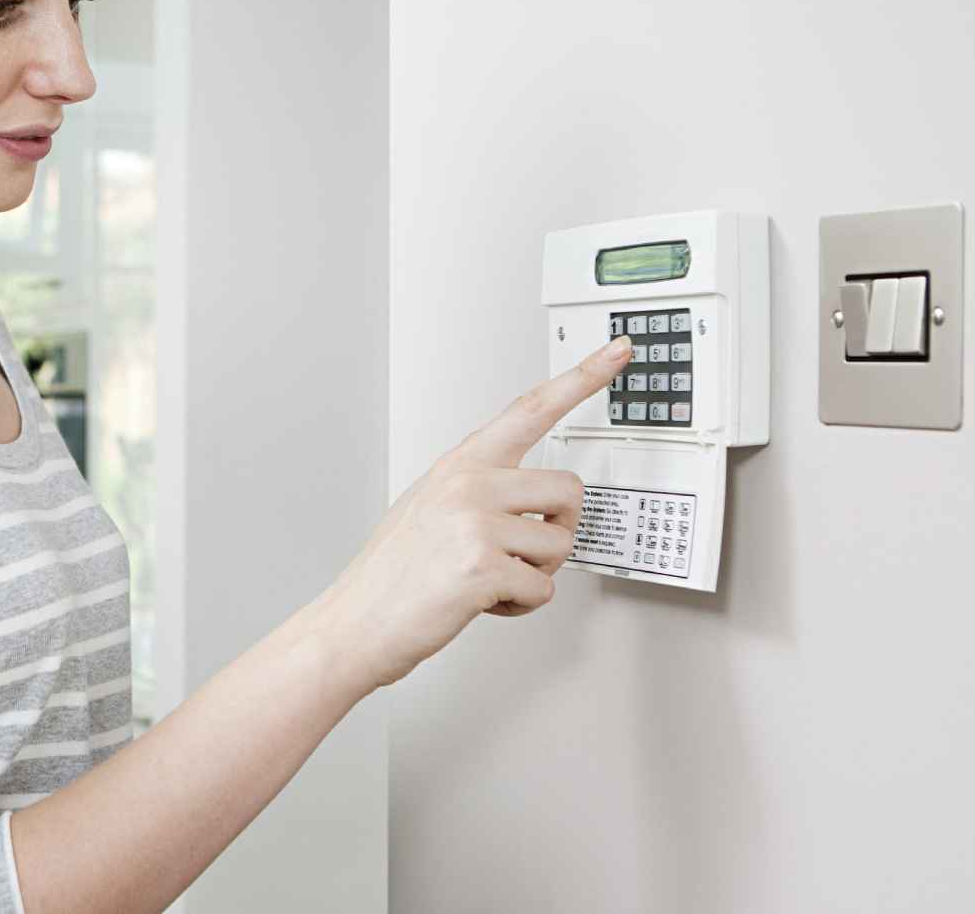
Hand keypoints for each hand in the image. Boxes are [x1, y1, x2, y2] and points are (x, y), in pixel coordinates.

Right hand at [309, 335, 632, 693]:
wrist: (356, 622)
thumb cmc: (391, 572)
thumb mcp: (428, 503)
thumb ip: (479, 484)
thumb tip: (530, 493)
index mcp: (461, 463)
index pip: (532, 409)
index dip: (583, 377)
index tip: (618, 351)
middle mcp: (470, 484)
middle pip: (569, 489)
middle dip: (558, 529)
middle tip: (522, 551)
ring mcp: (476, 523)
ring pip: (560, 545)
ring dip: (534, 573)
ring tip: (489, 578)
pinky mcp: (483, 568)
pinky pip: (542, 589)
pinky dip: (520, 605)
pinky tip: (483, 601)